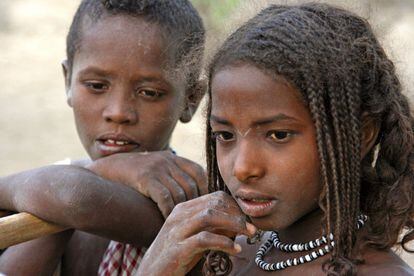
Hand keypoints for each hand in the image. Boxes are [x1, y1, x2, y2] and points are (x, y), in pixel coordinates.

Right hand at [86, 151, 206, 217]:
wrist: (101, 173)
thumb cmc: (128, 176)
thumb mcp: (152, 168)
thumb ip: (170, 175)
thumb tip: (191, 194)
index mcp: (172, 157)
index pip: (198, 172)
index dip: (205, 188)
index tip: (204, 205)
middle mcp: (167, 160)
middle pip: (192, 184)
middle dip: (196, 203)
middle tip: (195, 218)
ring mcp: (156, 168)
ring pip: (180, 192)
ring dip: (182, 210)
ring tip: (183, 222)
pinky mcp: (145, 177)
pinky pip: (165, 197)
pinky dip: (169, 211)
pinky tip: (167, 220)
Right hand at [136, 191, 256, 275]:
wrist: (151, 274)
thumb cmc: (176, 256)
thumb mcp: (196, 237)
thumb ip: (214, 228)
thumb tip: (238, 223)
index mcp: (183, 209)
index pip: (215, 197)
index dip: (235, 206)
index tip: (248, 219)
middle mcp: (179, 215)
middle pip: (214, 203)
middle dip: (238, 214)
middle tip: (252, 228)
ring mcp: (177, 230)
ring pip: (210, 216)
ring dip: (234, 224)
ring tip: (248, 234)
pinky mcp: (178, 248)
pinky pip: (204, 239)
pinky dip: (223, 243)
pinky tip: (235, 249)